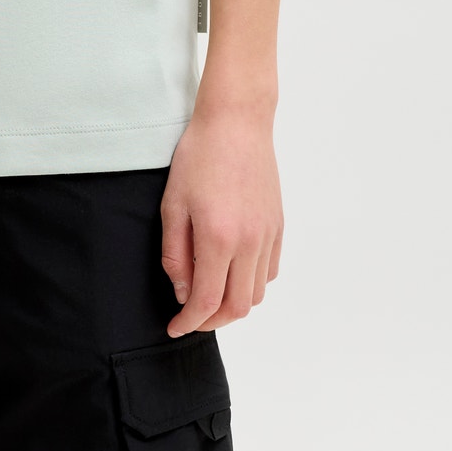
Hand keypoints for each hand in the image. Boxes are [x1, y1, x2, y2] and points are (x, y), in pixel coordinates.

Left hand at [159, 100, 282, 335]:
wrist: (237, 123)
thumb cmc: (198, 157)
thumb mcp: (172, 204)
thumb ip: (176, 254)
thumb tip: (183, 292)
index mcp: (219, 238)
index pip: (207, 301)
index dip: (189, 322)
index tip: (174, 327)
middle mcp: (250, 242)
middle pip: (238, 307)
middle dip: (212, 321)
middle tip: (190, 317)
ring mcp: (268, 235)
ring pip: (257, 293)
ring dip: (233, 305)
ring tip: (210, 296)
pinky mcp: (278, 226)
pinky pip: (270, 271)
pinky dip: (251, 283)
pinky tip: (232, 273)